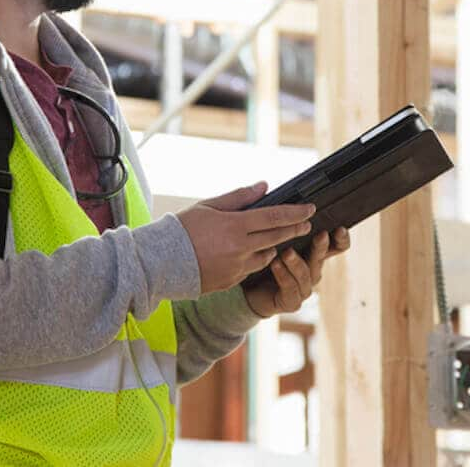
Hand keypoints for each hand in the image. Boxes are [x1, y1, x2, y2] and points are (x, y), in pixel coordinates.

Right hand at [176, 182, 315, 294]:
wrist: (159, 262)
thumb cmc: (181, 229)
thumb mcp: (208, 206)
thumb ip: (239, 197)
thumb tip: (263, 187)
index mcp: (234, 227)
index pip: (274, 217)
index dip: (295, 213)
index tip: (310, 209)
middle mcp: (239, 249)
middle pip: (277, 237)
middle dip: (294, 229)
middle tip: (307, 224)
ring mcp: (236, 268)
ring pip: (266, 257)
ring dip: (273, 247)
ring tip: (275, 239)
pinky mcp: (230, 282)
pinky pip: (249, 270)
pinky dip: (253, 260)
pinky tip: (250, 254)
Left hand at [244, 227, 350, 317]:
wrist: (250, 290)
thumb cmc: (265, 258)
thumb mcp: (276, 238)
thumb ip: (285, 223)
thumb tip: (287, 199)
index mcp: (314, 253)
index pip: (337, 246)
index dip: (342, 239)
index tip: (340, 228)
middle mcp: (313, 270)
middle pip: (323, 257)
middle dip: (321, 246)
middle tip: (320, 235)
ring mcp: (304, 287)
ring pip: (307, 274)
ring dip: (297, 263)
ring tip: (286, 252)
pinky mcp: (291, 301)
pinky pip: (290, 288)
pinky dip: (283, 276)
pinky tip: (275, 265)